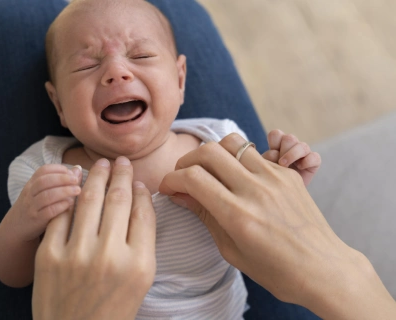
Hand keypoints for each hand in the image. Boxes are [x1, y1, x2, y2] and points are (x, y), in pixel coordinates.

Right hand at [8, 164, 81, 241]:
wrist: (15, 228)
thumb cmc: (34, 207)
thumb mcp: (39, 192)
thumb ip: (56, 181)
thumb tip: (77, 169)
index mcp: (31, 184)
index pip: (42, 170)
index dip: (58, 169)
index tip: (71, 172)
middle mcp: (29, 194)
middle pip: (44, 181)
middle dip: (62, 178)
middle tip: (76, 180)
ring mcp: (31, 207)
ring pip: (47, 196)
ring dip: (64, 191)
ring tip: (77, 190)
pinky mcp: (36, 220)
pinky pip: (48, 211)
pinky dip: (60, 206)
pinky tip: (70, 204)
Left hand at [32, 157, 155, 319]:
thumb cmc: (113, 307)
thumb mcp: (141, 279)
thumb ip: (143, 239)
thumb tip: (138, 197)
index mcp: (139, 264)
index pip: (143, 212)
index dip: (141, 190)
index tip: (138, 180)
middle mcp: (109, 256)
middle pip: (118, 200)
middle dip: (120, 174)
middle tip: (120, 161)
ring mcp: (76, 255)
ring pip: (89, 200)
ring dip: (96, 176)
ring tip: (100, 164)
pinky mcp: (49, 255)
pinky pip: (61, 214)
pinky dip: (69, 195)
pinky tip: (75, 181)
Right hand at [159, 133, 395, 319]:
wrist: (323, 268)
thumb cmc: (276, 269)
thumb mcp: (231, 250)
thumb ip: (205, 215)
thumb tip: (180, 194)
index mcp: (238, 215)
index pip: (193, 178)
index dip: (171, 179)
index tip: (167, 187)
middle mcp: (255, 190)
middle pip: (208, 151)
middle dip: (186, 160)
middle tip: (183, 175)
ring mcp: (274, 178)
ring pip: (232, 142)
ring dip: (212, 153)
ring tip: (209, 170)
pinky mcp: (287, 174)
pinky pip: (254, 153)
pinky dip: (237, 160)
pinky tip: (237, 178)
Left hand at [261, 129, 320, 185]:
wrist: (283, 195)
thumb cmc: (271, 180)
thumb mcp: (265, 169)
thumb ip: (267, 159)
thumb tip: (273, 153)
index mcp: (277, 145)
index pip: (276, 134)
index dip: (273, 141)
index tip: (271, 155)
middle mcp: (291, 146)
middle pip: (289, 138)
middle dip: (283, 150)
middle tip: (279, 164)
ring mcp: (303, 153)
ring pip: (302, 145)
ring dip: (292, 155)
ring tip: (285, 166)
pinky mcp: (313, 162)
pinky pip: (314, 156)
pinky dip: (307, 161)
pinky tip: (300, 168)